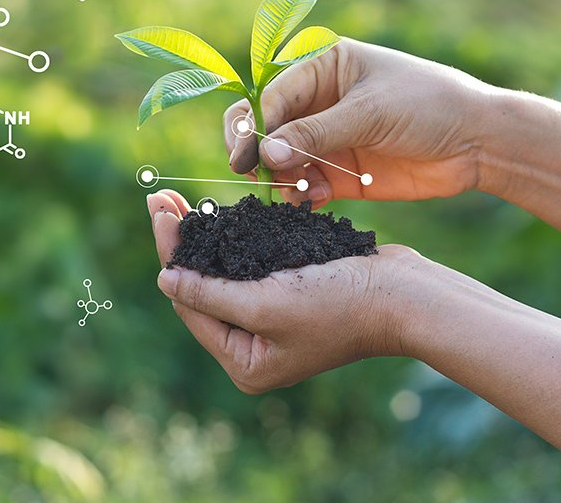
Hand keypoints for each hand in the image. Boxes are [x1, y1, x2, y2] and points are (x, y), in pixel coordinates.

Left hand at [146, 190, 419, 392]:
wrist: (403, 293)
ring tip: (178, 201)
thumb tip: (164, 281)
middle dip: (182, 242)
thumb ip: (212, 294)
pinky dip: (234, 238)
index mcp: (245, 362)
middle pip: (203, 287)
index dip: (170, 255)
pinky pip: (251, 264)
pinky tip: (217, 212)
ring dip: (204, 236)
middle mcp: (255, 344)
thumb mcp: (267, 304)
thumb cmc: (339, 305)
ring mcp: (274, 318)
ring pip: (225, 272)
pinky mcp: (292, 291)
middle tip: (159, 198)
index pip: (190, 303)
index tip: (156, 209)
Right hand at [224, 39, 496, 207]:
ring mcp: (327, 139)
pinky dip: (301, 196)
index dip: (253, 125)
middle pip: (266, 127)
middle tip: (256, 176)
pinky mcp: (340, 174)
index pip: (271, 95)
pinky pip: (305, 186)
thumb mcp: (370, 112)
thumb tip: (266, 152)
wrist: (477, 142)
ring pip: (281, 161)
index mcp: (322, 67)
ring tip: (294, 192)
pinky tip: (312, 201)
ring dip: (279, 178)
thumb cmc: (427, 105)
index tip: (246, 155)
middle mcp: (318, 102)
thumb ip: (317, 132)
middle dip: (257, 151)